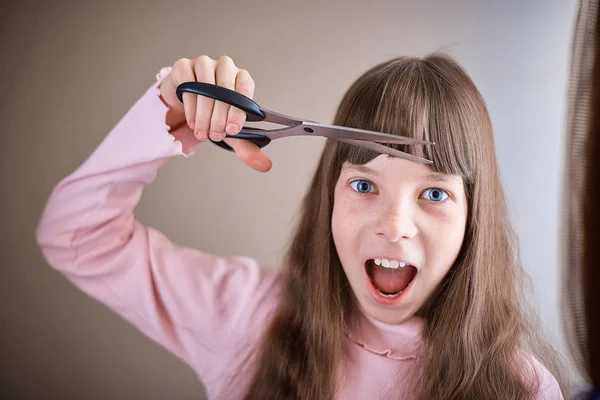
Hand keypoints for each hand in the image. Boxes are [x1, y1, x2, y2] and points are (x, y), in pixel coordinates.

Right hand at [159, 55, 271, 171]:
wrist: (186, 105)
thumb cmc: (213, 113)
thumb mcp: (230, 130)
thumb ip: (248, 147)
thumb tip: (266, 165)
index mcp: (242, 78)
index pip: (245, 88)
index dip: (239, 110)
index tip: (233, 129)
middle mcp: (225, 66)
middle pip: (224, 89)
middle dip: (219, 117)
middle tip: (215, 135)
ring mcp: (204, 63)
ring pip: (205, 87)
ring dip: (204, 115)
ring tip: (203, 133)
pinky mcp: (184, 66)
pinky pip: (188, 85)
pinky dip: (190, 107)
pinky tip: (193, 121)